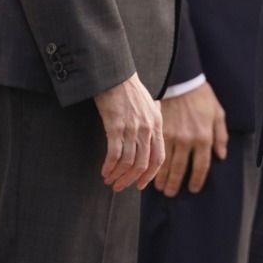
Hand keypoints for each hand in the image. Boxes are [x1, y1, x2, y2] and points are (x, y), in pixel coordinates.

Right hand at [93, 74, 164, 191]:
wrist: (115, 74)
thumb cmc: (129, 89)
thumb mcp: (149, 104)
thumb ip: (152, 122)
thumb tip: (152, 137)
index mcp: (156, 125)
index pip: (158, 158)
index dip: (150, 175)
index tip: (140, 185)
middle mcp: (146, 129)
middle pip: (142, 164)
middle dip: (130, 180)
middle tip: (120, 187)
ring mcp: (131, 128)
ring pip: (128, 162)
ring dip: (118, 175)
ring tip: (109, 180)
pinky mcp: (115, 126)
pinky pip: (114, 154)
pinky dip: (109, 166)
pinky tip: (104, 171)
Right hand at [154, 82, 227, 196]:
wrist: (181, 79)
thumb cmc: (201, 96)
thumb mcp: (217, 114)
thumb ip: (221, 136)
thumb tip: (221, 155)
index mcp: (203, 137)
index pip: (201, 166)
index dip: (196, 180)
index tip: (192, 189)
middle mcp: (187, 140)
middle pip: (181, 169)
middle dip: (175, 183)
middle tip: (170, 194)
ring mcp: (171, 135)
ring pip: (166, 162)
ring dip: (162, 177)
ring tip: (159, 187)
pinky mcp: (159, 129)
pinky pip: (154, 151)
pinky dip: (151, 162)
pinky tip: (148, 169)